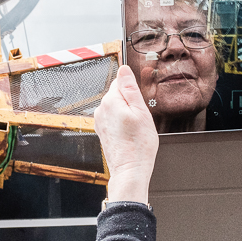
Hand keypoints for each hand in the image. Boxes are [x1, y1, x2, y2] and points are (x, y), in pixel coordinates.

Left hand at [95, 65, 158, 203]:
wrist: (130, 170)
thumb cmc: (139, 144)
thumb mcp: (141, 112)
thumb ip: (130, 88)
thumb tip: (124, 70)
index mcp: (110, 101)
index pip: (120, 81)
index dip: (133, 90)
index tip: (140, 102)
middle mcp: (101, 109)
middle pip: (118, 94)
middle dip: (130, 102)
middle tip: (140, 118)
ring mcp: (100, 121)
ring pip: (116, 107)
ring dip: (126, 113)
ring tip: (135, 128)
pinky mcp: (102, 131)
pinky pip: (114, 119)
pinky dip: (122, 123)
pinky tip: (129, 134)